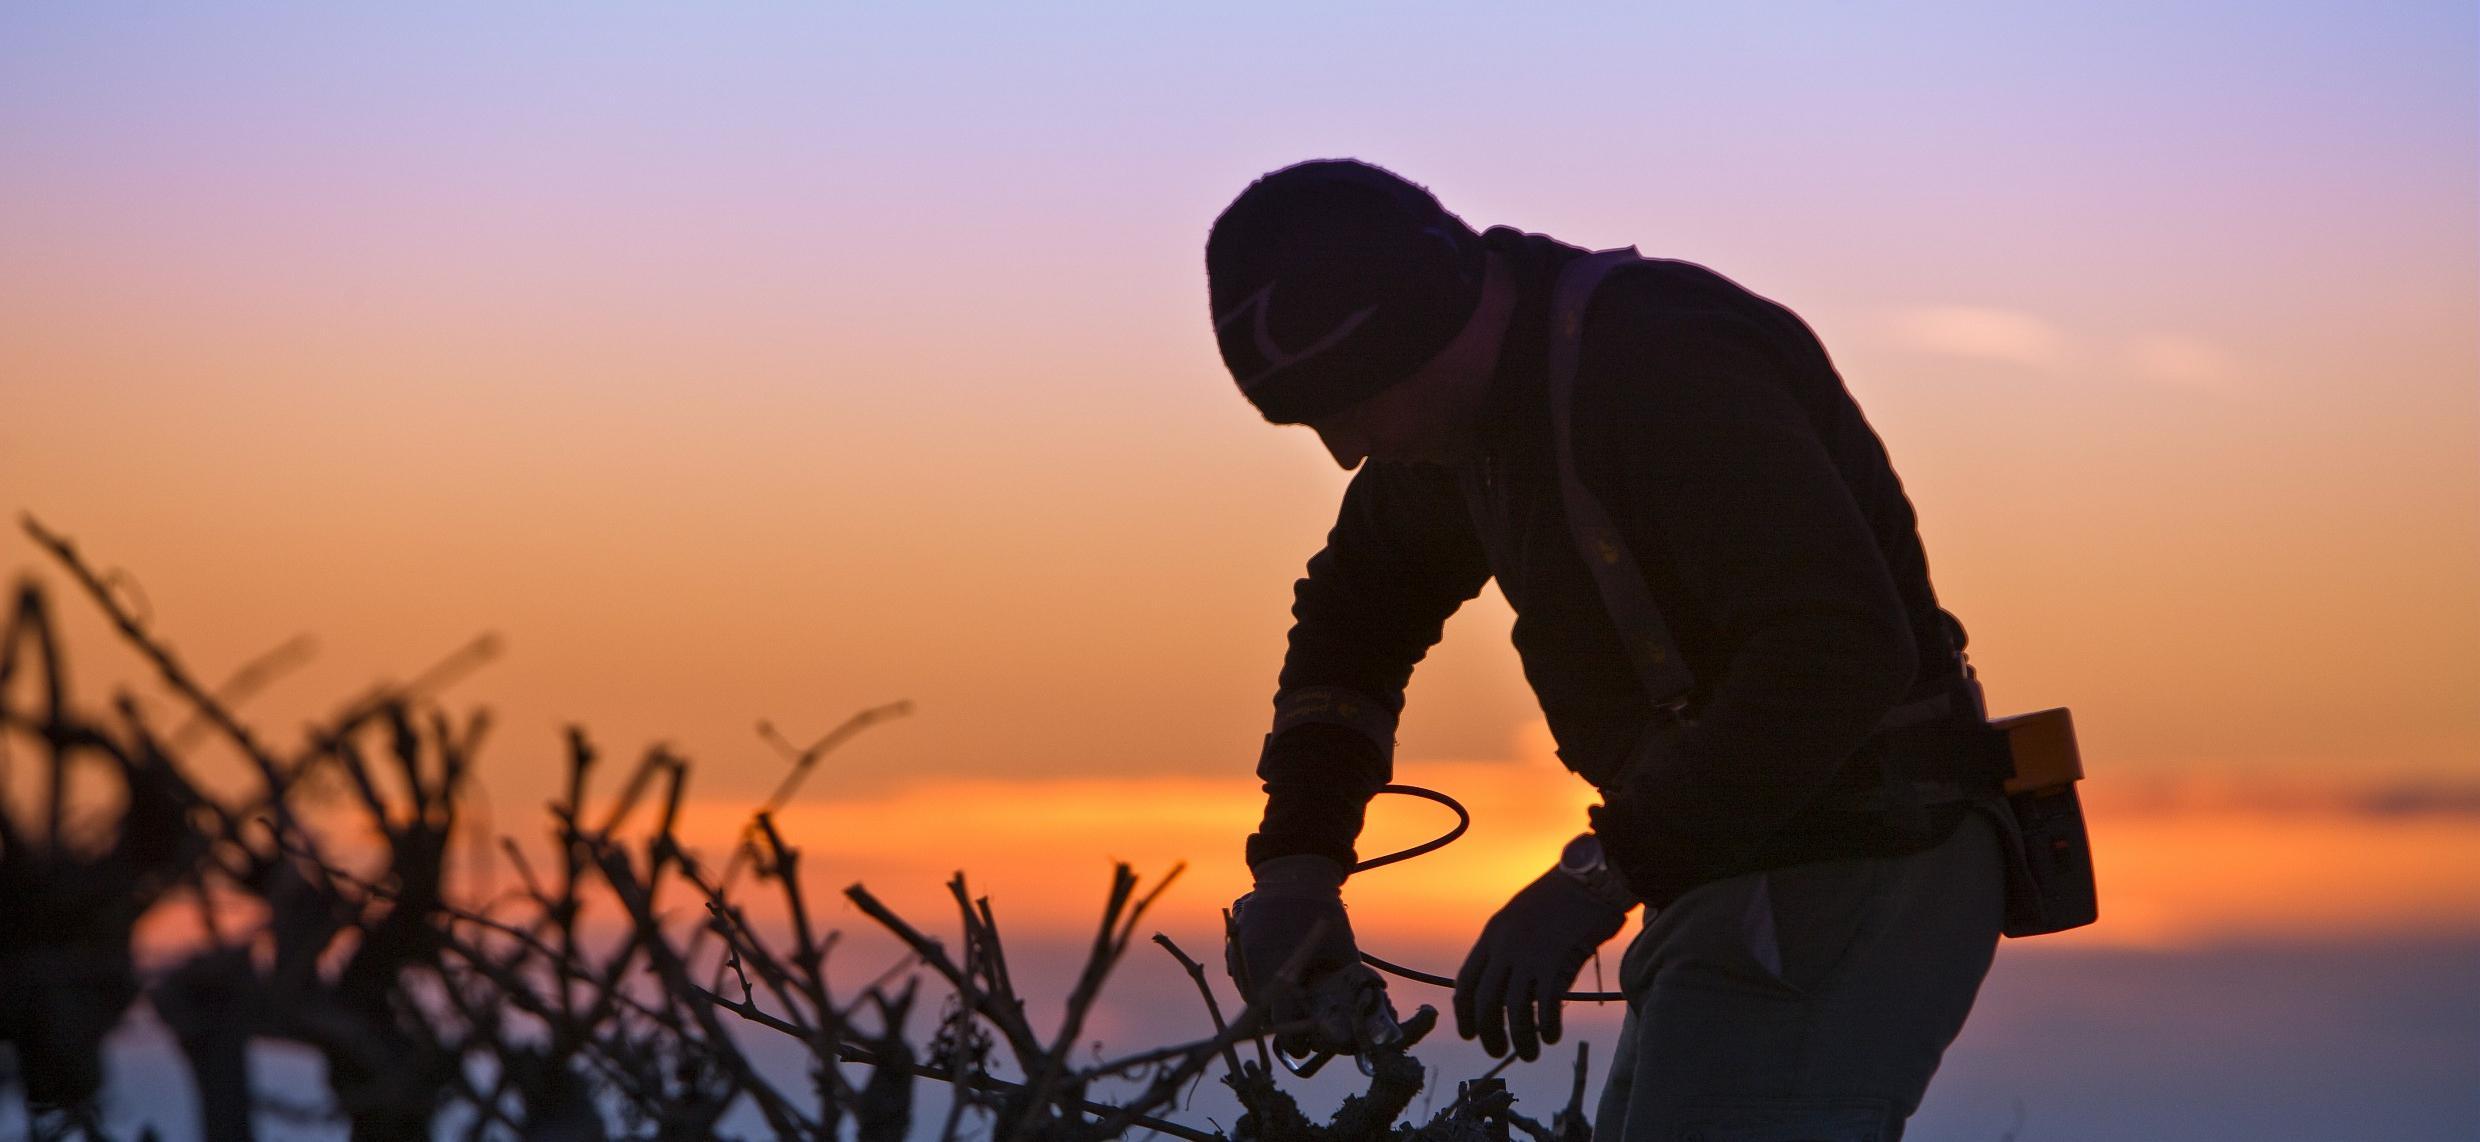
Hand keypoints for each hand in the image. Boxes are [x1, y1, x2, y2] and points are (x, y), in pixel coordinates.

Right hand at [1227, 855, 1402, 1057]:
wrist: (1293, 872)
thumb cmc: (1321, 911)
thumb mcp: (1342, 948)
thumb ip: (1347, 980)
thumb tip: (1363, 1007)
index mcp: (1279, 975)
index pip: (1281, 1025)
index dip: (1296, 1039)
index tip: (1306, 1043)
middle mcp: (1253, 970)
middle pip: (1262, 1013)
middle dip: (1281, 1020)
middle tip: (1300, 1018)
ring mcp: (1240, 957)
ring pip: (1251, 994)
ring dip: (1268, 1000)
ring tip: (1289, 992)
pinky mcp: (1235, 945)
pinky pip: (1244, 975)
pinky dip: (1258, 980)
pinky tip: (1275, 971)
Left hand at [1454, 865, 1629, 1059]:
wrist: (1590, 878)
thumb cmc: (1562, 896)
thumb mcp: (1520, 915)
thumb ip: (1509, 947)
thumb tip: (1509, 987)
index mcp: (1493, 934)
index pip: (1466, 982)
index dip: (1464, 1013)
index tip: (1469, 1032)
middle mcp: (1506, 946)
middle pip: (1486, 1002)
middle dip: (1488, 1033)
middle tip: (1496, 1050)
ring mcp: (1531, 954)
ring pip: (1516, 1011)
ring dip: (1520, 1039)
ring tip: (1529, 1053)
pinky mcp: (1558, 962)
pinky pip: (1547, 1005)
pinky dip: (1547, 1027)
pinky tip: (1551, 1036)